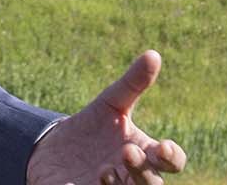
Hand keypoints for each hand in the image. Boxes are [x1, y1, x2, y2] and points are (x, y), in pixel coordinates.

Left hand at [26, 52, 185, 184]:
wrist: (54, 147)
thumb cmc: (92, 127)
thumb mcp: (110, 103)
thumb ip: (133, 84)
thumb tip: (153, 54)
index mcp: (146, 153)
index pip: (171, 161)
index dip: (172, 157)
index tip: (163, 147)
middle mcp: (133, 176)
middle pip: (151, 183)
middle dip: (142, 170)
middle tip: (127, 151)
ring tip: (104, 169)